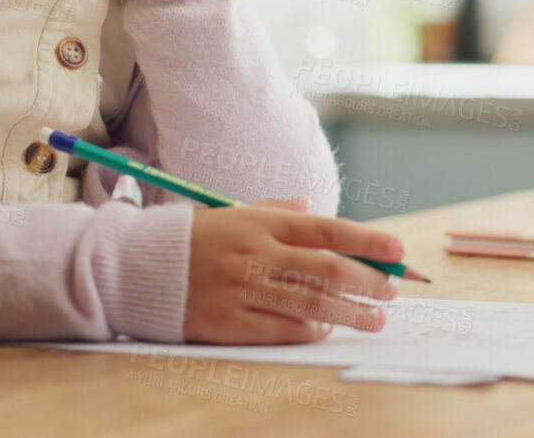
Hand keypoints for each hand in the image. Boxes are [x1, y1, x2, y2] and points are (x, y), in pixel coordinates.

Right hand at [182, 191, 405, 343]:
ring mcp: (244, 290)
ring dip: (351, 313)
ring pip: (312, 303)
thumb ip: (276, 209)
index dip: (368, 241)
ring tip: (375, 319)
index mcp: (261, 224)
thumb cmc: (192, 239)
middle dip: (368, 281)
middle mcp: (256, 255)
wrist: (135, 268)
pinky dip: (311, 329)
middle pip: (328, 270)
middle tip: (392, 290)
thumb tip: (314, 205)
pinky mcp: (230, 322)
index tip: (398, 251)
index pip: (328, 230)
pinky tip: (328, 328)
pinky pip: (282, 328)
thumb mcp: (233, 213)